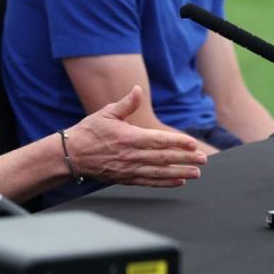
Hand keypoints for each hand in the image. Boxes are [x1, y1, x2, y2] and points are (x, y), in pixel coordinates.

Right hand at [65, 86, 206, 185]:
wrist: (71, 155)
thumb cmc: (89, 132)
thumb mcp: (106, 113)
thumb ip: (125, 103)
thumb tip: (137, 90)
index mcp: (128, 137)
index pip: (158, 140)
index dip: (177, 142)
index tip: (192, 144)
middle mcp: (131, 156)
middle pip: (163, 158)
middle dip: (185, 159)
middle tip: (202, 160)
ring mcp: (129, 169)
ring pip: (159, 173)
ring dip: (180, 173)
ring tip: (196, 173)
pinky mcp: (125, 179)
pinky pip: (149, 182)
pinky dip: (165, 183)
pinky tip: (178, 182)